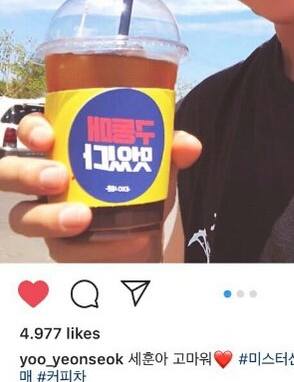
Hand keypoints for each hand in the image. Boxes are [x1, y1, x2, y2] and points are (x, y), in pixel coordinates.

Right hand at [0, 113, 201, 261]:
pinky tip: (109, 247)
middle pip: (9, 173)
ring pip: (23, 218)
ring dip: (49, 218)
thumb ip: (171, 149)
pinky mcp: (59, 250)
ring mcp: (47, 216)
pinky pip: (58, 251)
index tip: (48, 137)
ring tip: (83, 218)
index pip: (33, 131)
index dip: (32, 130)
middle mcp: (47, 180)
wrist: (155, 234)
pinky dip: (85, 249)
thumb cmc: (144, 185)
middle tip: (58, 178)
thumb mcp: (159, 164)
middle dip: (26, 173)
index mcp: (66, 147)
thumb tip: (188, 145)